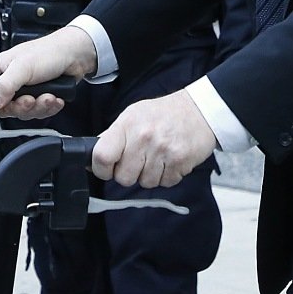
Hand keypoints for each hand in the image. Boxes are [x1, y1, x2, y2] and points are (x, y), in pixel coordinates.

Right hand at [0, 26, 97, 118]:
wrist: (76, 54)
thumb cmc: (49, 51)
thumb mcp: (22, 67)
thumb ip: (5, 85)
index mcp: (1, 70)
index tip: (7, 105)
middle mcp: (12, 81)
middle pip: (8, 108)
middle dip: (22, 107)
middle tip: (31, 100)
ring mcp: (27, 90)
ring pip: (25, 112)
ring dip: (38, 107)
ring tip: (48, 97)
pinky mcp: (41, 96)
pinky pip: (40, 111)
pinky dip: (49, 107)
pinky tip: (55, 98)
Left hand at [93, 89, 216, 188]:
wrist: (199, 110)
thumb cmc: (163, 113)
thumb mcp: (133, 115)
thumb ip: (114, 136)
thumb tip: (93, 156)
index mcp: (127, 125)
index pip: (102, 156)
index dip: (101, 169)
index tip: (106, 169)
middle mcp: (143, 138)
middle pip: (123, 177)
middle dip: (129, 174)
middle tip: (138, 161)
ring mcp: (162, 150)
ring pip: (145, 183)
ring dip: (150, 175)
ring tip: (157, 157)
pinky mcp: (179, 162)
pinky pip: (165, 183)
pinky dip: (166, 176)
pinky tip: (169, 160)